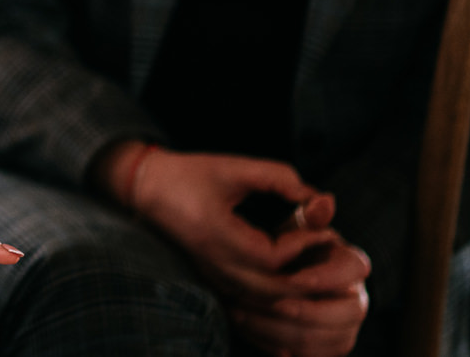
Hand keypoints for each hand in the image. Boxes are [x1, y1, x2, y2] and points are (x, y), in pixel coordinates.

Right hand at [124, 149, 341, 305]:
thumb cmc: (188, 173)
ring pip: (263, 301)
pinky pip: (251, 299)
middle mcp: (213, 262)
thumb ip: (277, 177)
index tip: (319, 227)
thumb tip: (318, 197)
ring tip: (311, 263)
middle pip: (272, 291)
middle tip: (324, 252)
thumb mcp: (234, 167)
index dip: (301, 245)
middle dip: (306, 276)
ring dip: (293, 289)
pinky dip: (276, 294)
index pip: (271, 258)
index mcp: (216, 233)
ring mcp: (212, 274)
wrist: (146, 187)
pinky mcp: (214, 277)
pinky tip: (290, 278)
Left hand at [226, 215, 369, 356]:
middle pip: (350, 314)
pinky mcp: (325, 348)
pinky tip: (250, 329)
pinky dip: (277, 347)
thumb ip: (305, 219)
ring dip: (283, 330)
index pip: (356, 269)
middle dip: (306, 312)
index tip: (291, 279)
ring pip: (328, 341)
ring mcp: (344, 328)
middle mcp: (355, 299)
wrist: (272, 277)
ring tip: (243, 313)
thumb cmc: (284, 248)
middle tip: (268, 303)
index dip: (325, 277)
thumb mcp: (291, 231)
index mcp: (351, 265)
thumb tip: (323, 201)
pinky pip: (309, 356)